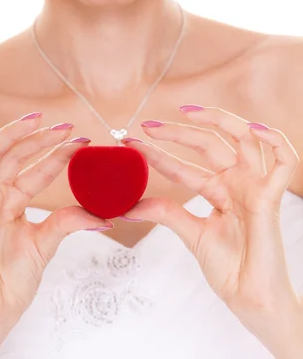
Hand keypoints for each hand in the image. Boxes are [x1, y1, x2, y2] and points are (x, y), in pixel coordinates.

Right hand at [0, 113, 110, 334]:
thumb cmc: (13, 280)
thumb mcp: (46, 243)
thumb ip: (67, 222)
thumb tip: (105, 216)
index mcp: (11, 203)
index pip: (35, 170)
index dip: (57, 154)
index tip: (83, 142)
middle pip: (14, 157)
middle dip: (40, 140)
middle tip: (67, 127)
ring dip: (12, 136)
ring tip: (38, 122)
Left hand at [121, 106, 300, 319]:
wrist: (250, 300)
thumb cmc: (229, 269)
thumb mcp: (191, 234)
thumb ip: (167, 214)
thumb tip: (129, 206)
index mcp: (219, 191)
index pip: (184, 165)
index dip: (158, 153)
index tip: (131, 144)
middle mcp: (236, 183)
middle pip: (209, 144)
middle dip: (176, 132)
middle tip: (147, 127)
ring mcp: (254, 187)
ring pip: (244, 139)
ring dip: (219, 120)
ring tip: (186, 112)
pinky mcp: (271, 197)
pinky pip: (285, 161)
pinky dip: (275, 140)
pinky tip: (253, 128)